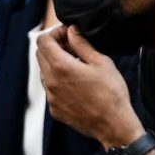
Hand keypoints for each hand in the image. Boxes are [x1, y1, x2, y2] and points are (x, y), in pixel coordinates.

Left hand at [36, 26, 143, 147]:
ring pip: (44, 73)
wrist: (113, 124)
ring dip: (55, 65)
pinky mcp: (55, 110)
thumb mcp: (101, 62)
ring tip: (77, 67)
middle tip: (73, 48)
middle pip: (40, 55)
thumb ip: (82, 44)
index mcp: (61, 67)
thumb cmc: (111, 92)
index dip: (55, 33)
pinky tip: (77, 85)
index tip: (68, 35)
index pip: (43, 41)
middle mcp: (51, 82)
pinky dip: (59, 82)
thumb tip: (71, 31)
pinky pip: (51, 90)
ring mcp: (51, 98)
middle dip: (54, 47)